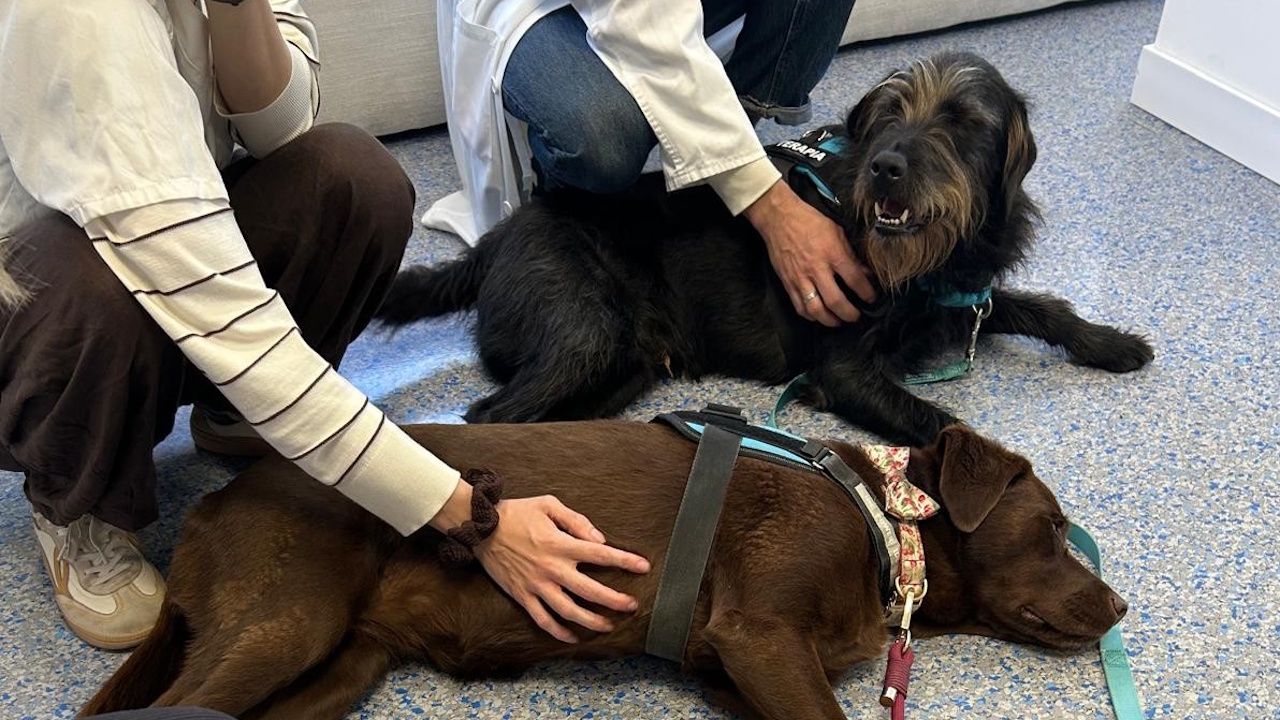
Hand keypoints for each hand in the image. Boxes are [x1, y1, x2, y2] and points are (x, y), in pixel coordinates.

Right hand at [472, 495, 650, 642]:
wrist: (481, 528)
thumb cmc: (517, 513)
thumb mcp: (548, 504)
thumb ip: (577, 521)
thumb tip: (599, 538)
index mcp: (561, 544)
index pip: (601, 554)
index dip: (625, 561)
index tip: (644, 567)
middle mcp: (552, 568)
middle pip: (591, 590)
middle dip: (615, 601)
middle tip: (632, 606)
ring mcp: (537, 585)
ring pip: (569, 612)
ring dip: (592, 622)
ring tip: (609, 626)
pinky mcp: (523, 596)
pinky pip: (543, 620)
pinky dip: (559, 632)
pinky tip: (573, 638)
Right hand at [744, 181, 875, 326]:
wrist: (779, 218)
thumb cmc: (808, 221)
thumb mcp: (836, 231)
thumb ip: (850, 254)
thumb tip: (864, 271)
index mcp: (832, 253)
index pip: (855, 280)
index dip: (866, 293)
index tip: (871, 298)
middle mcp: (817, 269)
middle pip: (836, 301)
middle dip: (850, 314)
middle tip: (856, 316)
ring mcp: (800, 278)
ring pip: (816, 310)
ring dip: (830, 320)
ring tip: (838, 321)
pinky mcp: (788, 283)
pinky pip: (800, 307)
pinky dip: (811, 316)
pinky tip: (818, 316)